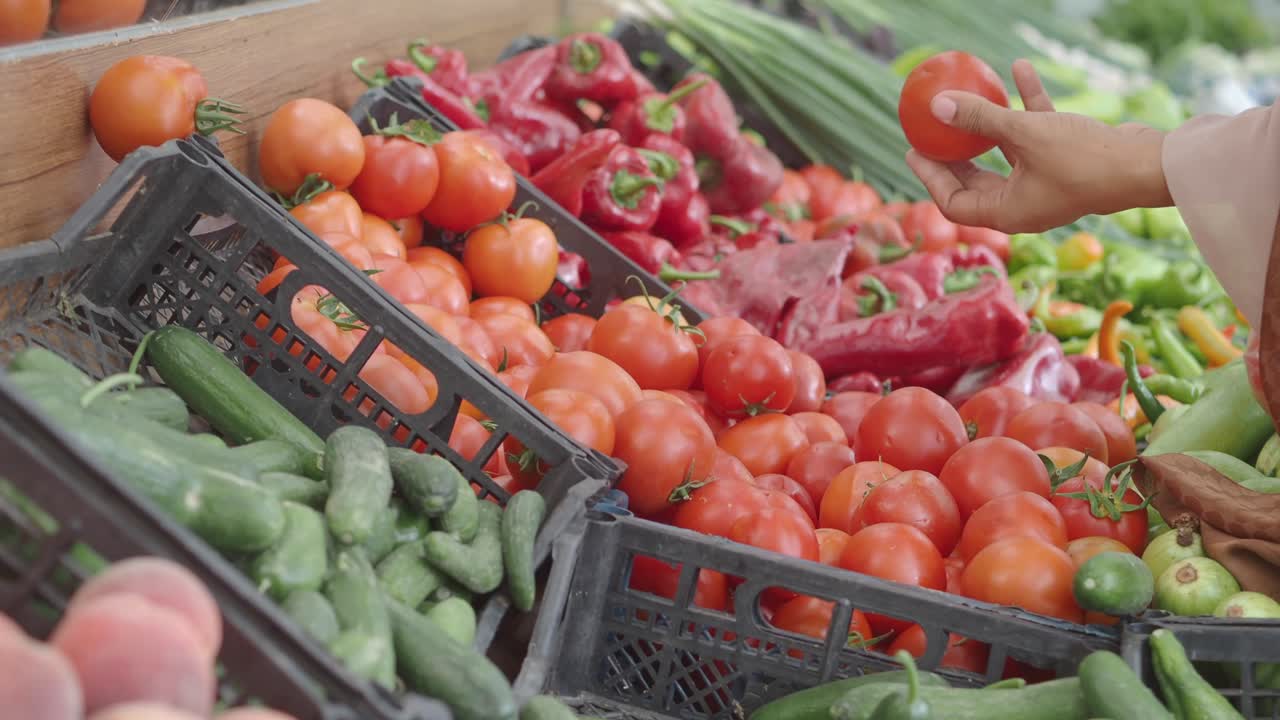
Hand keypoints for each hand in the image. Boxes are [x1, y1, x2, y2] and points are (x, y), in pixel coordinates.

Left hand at [905, 60, 1172, 233]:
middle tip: (930, 131)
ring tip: (966, 99)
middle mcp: (1024, 203)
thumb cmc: (1083, 159)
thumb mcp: (1024, 135)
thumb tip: (937, 106)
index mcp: (1007, 213)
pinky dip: (1027, 105)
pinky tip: (1018, 69)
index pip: (954, 202)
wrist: (1147, 164)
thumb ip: (979, 119)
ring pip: (1007, 153)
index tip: (914, 150)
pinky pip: (1038, 132)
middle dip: (952, 154)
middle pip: (975, 180)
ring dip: (989, 124)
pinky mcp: (1067, 159)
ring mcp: (1046, 182)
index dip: (930, 177)